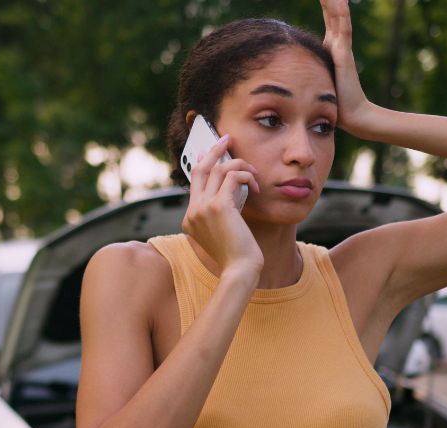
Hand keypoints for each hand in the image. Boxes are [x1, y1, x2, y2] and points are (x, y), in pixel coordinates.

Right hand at [183, 134, 263, 277]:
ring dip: (239, 166)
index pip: (195, 182)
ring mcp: (202, 209)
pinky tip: (256, 186)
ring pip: (219, 170)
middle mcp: (192, 212)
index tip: (214, 151)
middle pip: (200, 169)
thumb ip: (222, 212)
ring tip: (253, 173)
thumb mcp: (225, 231)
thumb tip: (232, 189)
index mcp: (190, 219)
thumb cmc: (237, 255)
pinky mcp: (218, 207)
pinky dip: (246, 176)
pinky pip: (232, 177)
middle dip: (214, 150)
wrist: (240, 270)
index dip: (205, 163)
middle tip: (227, 138)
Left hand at [321, 0, 374, 134]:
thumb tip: (290, 78)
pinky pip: (343, 30)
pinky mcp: (344, 55)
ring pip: (338, 17)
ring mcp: (342, 48)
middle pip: (333, 13)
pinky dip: (342, 14)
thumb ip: (309, 74)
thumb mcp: (317, 81)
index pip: (329, 19)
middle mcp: (338, 44)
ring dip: (335, 1)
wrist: (352, 115)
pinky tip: (340, 0)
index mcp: (331, 48)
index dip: (326, 4)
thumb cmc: (335, 103)